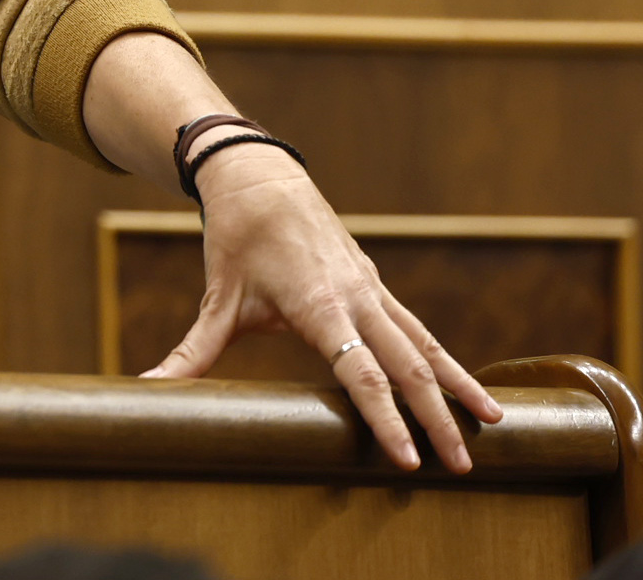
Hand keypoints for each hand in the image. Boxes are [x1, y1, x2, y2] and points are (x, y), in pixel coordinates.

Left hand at [141, 142, 504, 470]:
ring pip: (426, 343)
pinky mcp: (375, 284)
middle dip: (437, 417)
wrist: (260, 177)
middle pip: (407, 365)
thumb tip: (149, 390)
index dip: (385, 416)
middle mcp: (357, 297)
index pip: (361, 371)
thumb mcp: (217, 298)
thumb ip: (191, 353)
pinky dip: (445, 358)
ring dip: (458, 385)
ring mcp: (372, 289)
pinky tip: (467, 385)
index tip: (408, 457)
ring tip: (494, 424)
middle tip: (462, 466)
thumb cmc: (237, 239)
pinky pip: (419, 327)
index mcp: (320, 304)